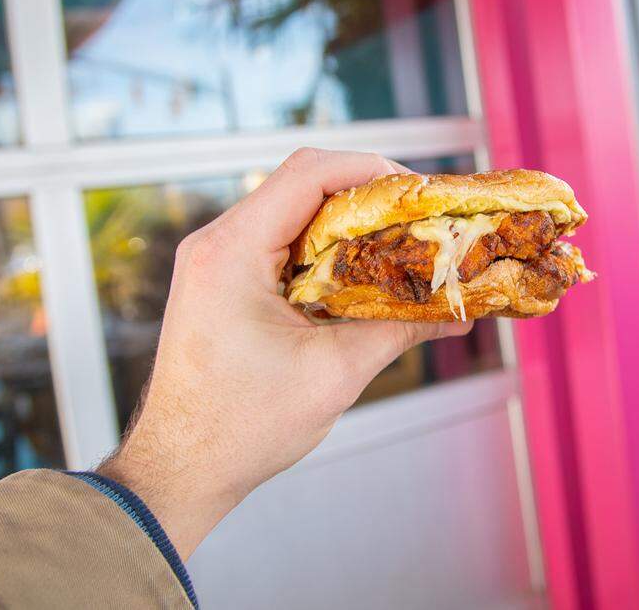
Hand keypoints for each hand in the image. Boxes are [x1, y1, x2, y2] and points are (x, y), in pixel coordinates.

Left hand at [97, 149, 471, 559]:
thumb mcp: (333, 374)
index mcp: (231, 251)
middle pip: (301, 185)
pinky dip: (323, 247)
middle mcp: (215, 242)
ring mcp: (214, 258)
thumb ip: (399, 329)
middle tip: (419, 220)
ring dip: (346, 223)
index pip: (307, 174)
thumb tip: (458, 312)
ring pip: (292, 211)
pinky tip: (359, 272)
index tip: (418, 192)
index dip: (370, 170)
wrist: (180, 469)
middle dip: (366, 196)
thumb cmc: (241, 428)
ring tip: (398, 244)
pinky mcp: (221, 279)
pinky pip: (279, 241)